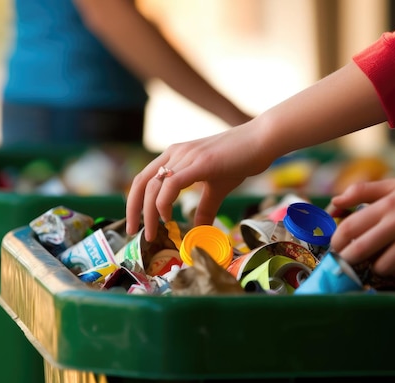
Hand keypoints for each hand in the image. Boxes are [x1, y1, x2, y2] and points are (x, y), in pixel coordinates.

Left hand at [126, 122, 274, 240]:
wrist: (262, 140)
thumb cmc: (241, 159)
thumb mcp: (218, 188)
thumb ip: (205, 207)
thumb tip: (199, 228)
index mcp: (175, 155)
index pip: (144, 179)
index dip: (135, 202)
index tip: (137, 224)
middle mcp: (175, 153)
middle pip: (141, 182)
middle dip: (133, 210)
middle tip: (133, 232)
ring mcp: (186, 156)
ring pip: (154, 186)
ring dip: (148, 213)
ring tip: (152, 232)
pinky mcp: (200, 163)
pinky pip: (172, 184)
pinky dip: (164, 203)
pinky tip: (168, 217)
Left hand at [329, 169, 394, 275]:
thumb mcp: (393, 184)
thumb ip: (361, 192)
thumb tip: (334, 203)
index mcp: (386, 204)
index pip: (349, 228)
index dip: (336, 242)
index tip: (335, 247)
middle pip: (360, 251)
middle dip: (348, 260)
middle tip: (347, 261)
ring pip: (382, 266)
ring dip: (374, 267)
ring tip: (377, 259)